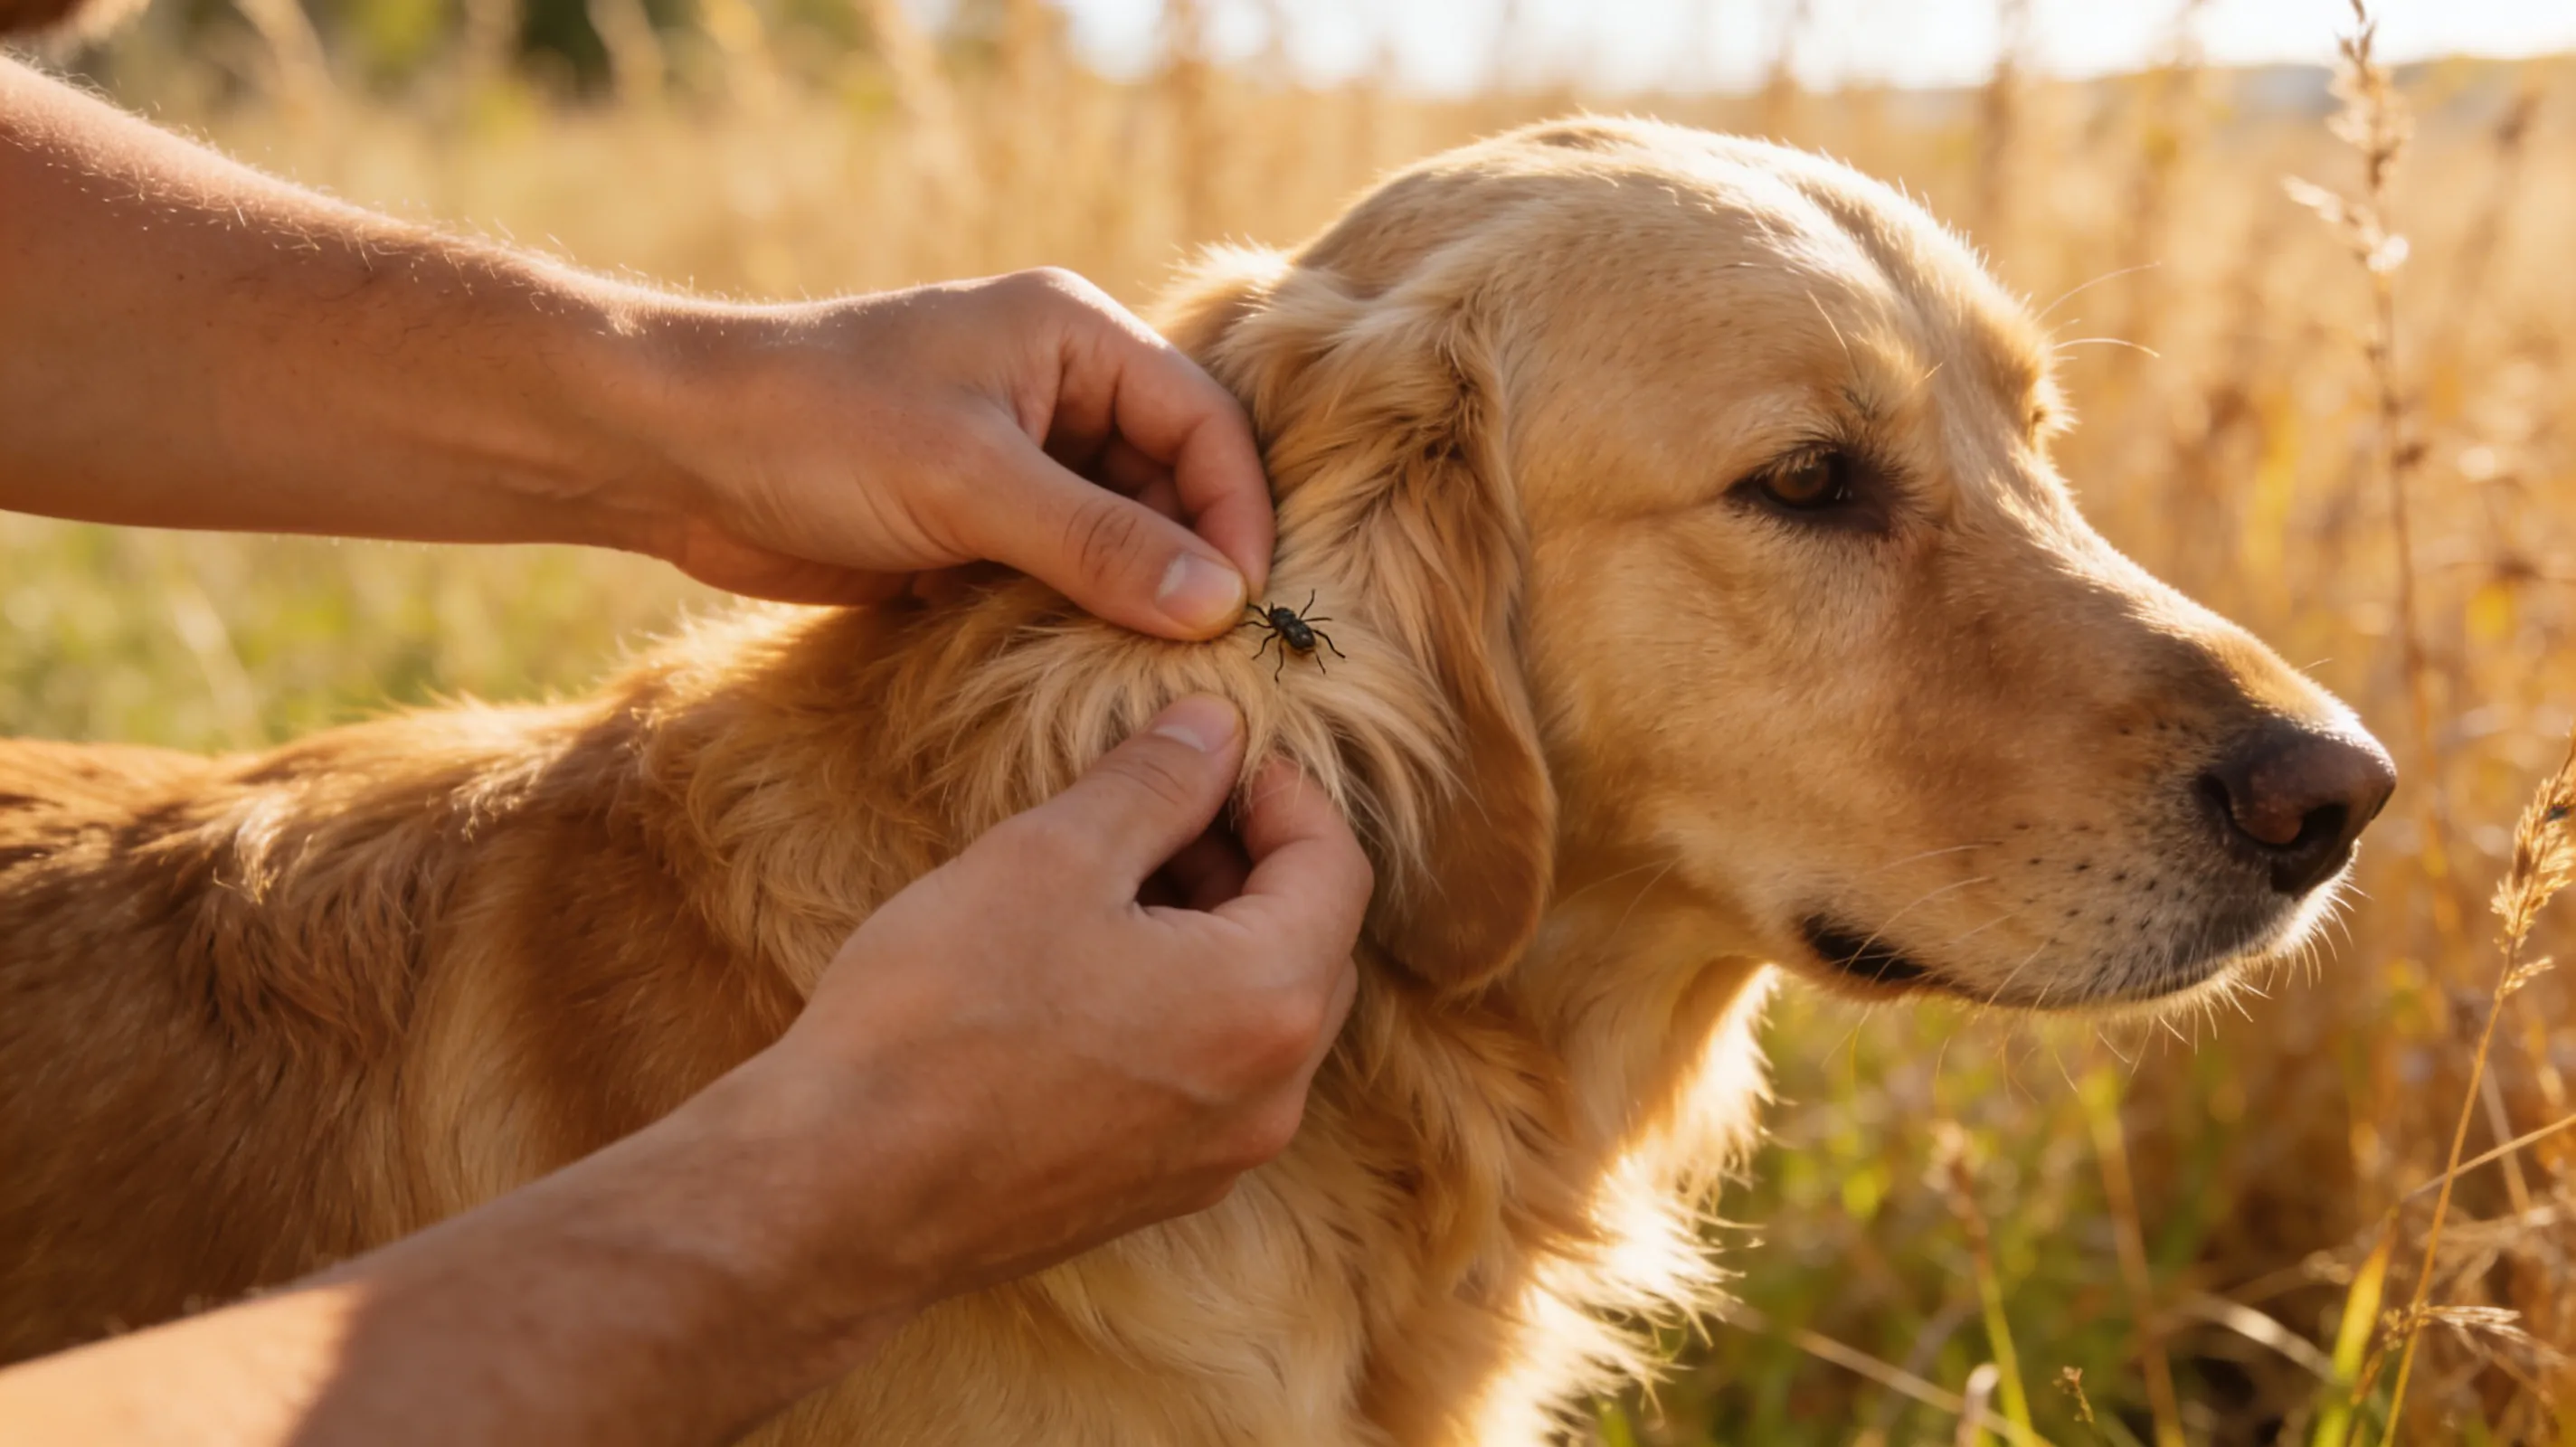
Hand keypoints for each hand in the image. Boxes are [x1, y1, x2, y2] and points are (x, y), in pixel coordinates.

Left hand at [644, 269, 1271, 637]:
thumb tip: (1222, 603)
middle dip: (1192, 564)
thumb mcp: (969, 482)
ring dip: (1133, 601)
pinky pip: (1058, 572)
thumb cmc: (816, 428)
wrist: (668, 451)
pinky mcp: (972, 520)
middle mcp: (1061, 389)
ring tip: (1147, 674)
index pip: (1205, 422)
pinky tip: (1079, 670)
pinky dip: (1075, 617)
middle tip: (1207, 660)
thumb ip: (1099, 542)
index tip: (1247, 607)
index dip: (1237, 512)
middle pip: (1174, 482)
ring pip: (1119, 536)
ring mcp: (1016, 457)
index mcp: (1077, 336)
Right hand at [727, 694, 1369, 1308]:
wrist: (840, 1197)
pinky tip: (1086, 974)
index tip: (1218, 751)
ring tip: (1110, 883)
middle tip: (1160, 812)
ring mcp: (1217, 1158)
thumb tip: (1221, 724)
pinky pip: (1212, 1078)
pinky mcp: (1157, 1192)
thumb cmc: (941, 1017)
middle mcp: (1270, 1096)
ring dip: (1214, 935)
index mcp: (1268, 1003)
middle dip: (1251, 863)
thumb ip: (1156, 782)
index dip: (1286, 791)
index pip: (1338, 867)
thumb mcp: (1050, 858)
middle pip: (1314, 946)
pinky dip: (1182, 1007)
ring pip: (1262, 1015)